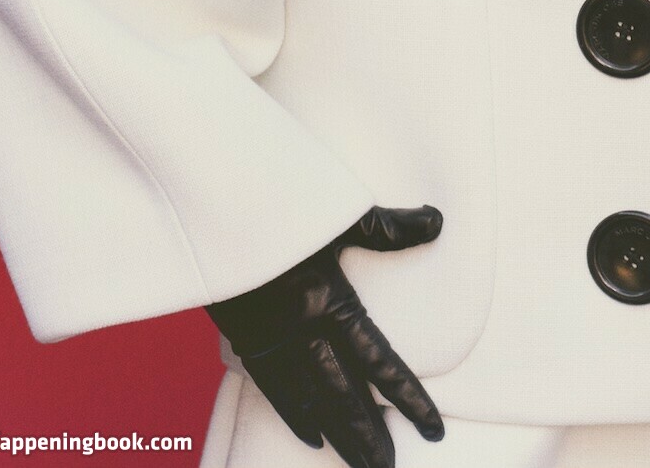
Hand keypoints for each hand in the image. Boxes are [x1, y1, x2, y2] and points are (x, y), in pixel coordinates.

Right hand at [206, 205, 444, 467]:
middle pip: (344, 396)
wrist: (212, 211)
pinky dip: (295, 414)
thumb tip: (437, 221)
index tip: (432, 429)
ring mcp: (272, 341)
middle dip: (370, 437)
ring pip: (311, 401)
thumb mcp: (339, 212)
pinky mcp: (247, 341)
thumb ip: (388, 228)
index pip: (378, 360)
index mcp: (329, 300)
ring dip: (339, 436)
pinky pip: (273, 387)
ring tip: (363, 465)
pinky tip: (313, 437)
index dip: (408, 397)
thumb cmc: (282, 206)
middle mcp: (301, 331)